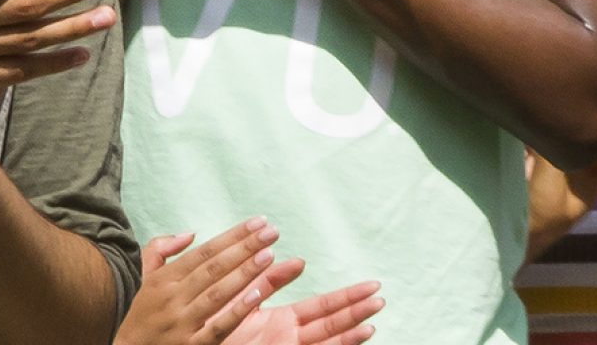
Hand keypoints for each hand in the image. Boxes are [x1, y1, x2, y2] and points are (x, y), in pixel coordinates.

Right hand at [113, 219, 298, 344]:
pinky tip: (257, 297)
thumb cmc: (139, 313)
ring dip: (245, 273)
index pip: (204, 252)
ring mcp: (182, 323)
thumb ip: (160, 250)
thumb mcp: (143, 277)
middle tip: (270, 232)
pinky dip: (236, 312)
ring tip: (269, 255)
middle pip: (214, 268)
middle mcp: (173, 297)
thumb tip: (190, 234)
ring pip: (217, 293)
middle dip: (245, 247)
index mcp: (164, 279)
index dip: (232, 236)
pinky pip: (218, 327)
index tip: (257, 222)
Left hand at [228, 280, 382, 344]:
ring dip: (352, 329)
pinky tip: (358, 335)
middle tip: (382, 296)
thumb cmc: (214, 328)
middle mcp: (289, 337)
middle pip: (331, 320)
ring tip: (375, 318)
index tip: (371, 286)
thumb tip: (299, 261)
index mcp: (281, 322)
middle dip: (356, 309)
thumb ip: (266, 280)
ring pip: (327, 337)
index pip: (321, 307)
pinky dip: (338, 343)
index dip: (345, 298)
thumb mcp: (242, 299)